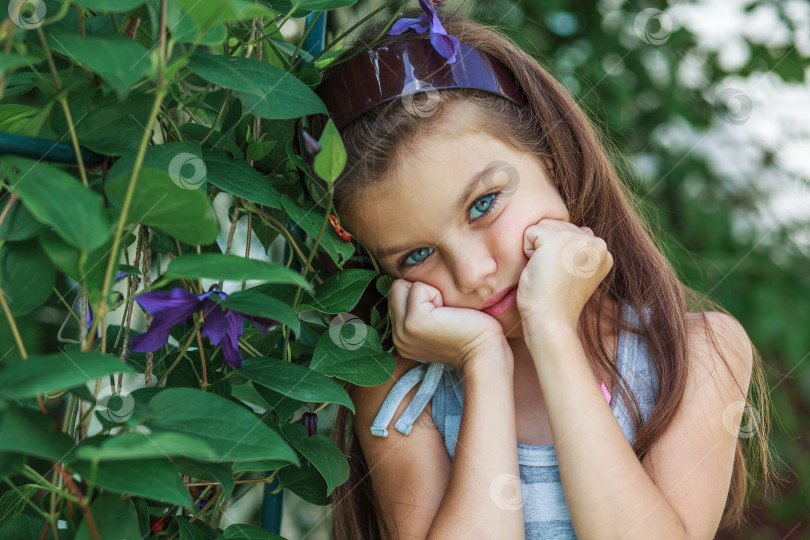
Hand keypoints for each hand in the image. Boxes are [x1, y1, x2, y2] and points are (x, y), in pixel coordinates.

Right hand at [388, 279, 511, 373]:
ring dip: (428, 293)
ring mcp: (403, 330)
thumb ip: (417, 310)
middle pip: (396, 288)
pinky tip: (449, 314)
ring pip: (403, 285)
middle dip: (421, 292)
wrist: (484, 353)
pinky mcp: (415, 321)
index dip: (420, 297)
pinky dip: (437, 294)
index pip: (397, 296)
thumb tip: (412, 284)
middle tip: (443, 314)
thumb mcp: (435, 324)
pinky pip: (418, 288)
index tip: (441, 317)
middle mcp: (397, 337)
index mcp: (401, 338)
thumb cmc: (470, 334)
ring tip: (445, 314)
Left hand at [517, 219, 612, 331]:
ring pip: (543, 227)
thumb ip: (582, 250)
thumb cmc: (557, 301)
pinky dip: (526, 251)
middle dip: (546, 249)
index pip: (569, 232)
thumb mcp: (577, 274)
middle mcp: (596, 241)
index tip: (562, 277)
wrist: (551, 321)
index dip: (557, 253)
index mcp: (603, 251)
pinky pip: (530, 233)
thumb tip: (584, 228)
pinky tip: (538, 269)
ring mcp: (578, 238)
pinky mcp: (557, 239)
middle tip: (553, 276)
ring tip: (547, 272)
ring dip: (537, 250)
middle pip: (556, 226)